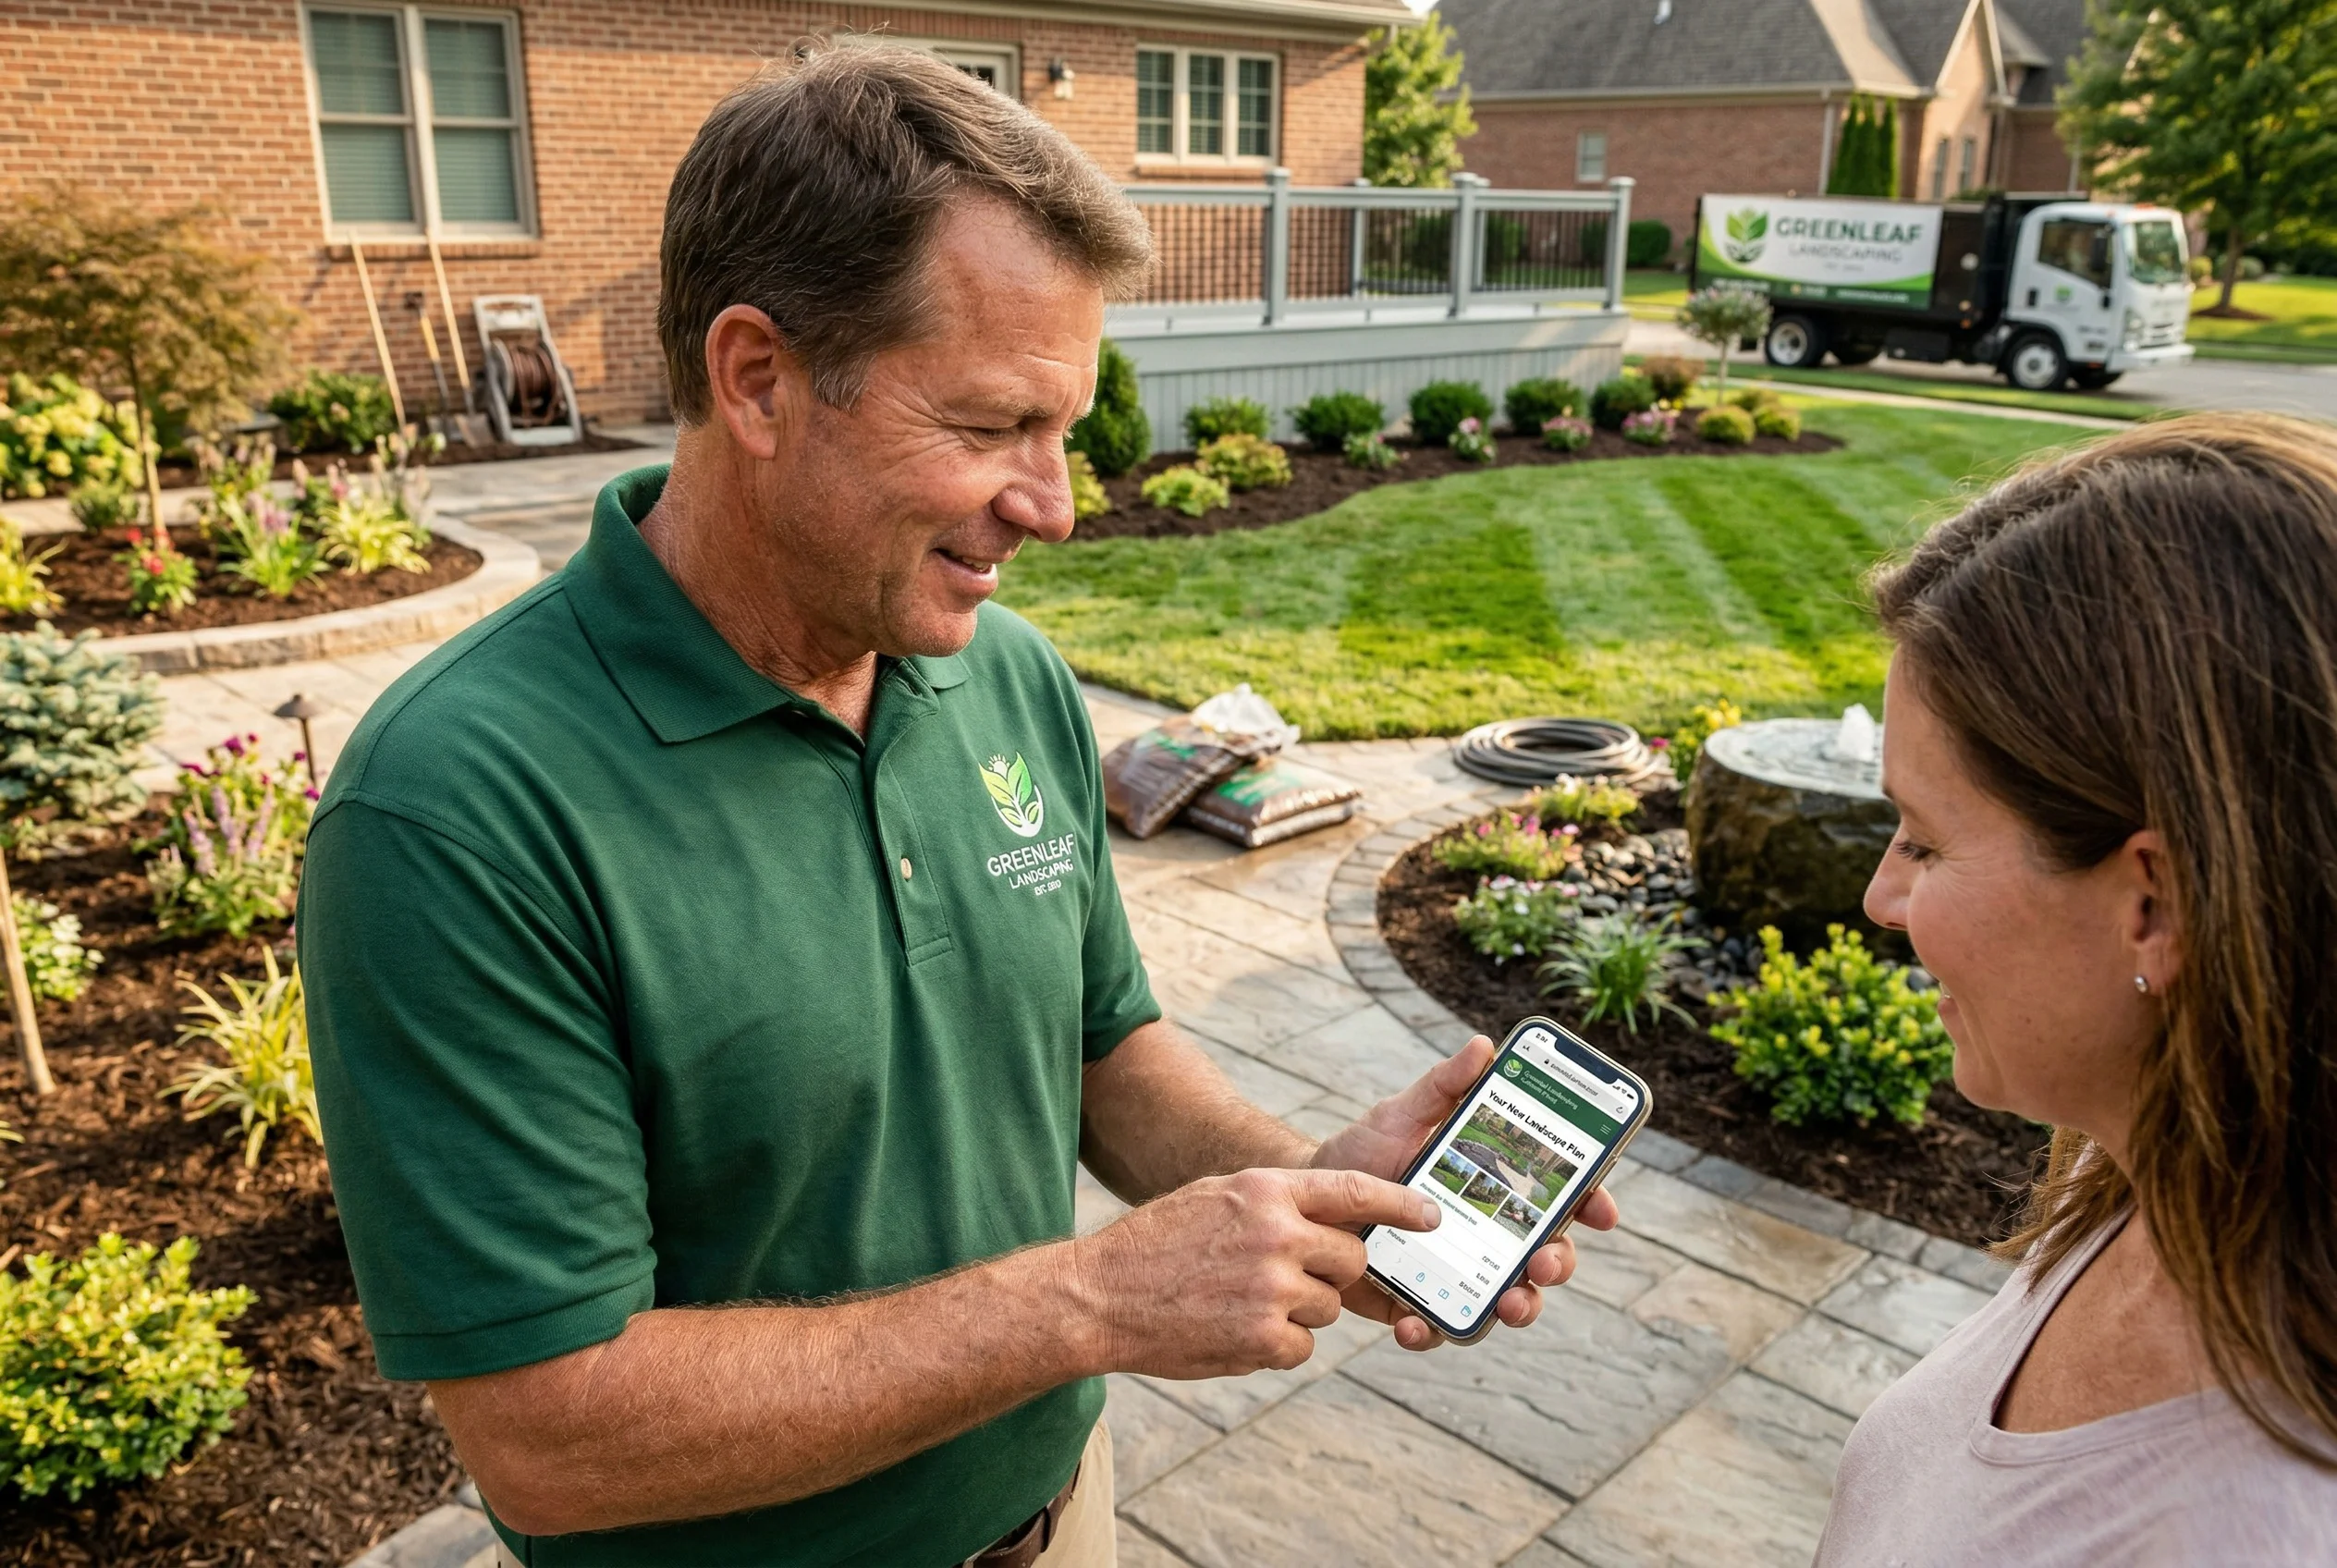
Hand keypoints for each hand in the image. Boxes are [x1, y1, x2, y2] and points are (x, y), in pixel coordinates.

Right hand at [1070, 1166, 1440, 1380]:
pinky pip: (1303, 1347)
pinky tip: (1232, 1329)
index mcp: (1265, 1190)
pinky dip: (1277, 1345)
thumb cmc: (1157, 1243)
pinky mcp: (1262, 1339)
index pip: (1354, 1191)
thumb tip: (1331, 1218)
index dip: (1401, 1203)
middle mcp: (1277, 1235)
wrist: (1099, 1296)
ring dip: (1299, 1310)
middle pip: (1352, 1259)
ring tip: (1241, 1301)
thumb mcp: (1216, 1197)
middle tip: (1290, 1275)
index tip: (1430, 1216)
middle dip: (1334, 1272)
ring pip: (1328, 1307)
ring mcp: (1271, 1289)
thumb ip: (1274, 1202)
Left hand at [1311, 1034, 1621, 1351]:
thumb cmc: (1365, 1153)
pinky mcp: (1419, 1304)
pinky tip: (1412, 1323)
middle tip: (1543, 1260)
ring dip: (1519, 1307)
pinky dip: (1431, 1331)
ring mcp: (1458, 1274)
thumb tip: (1482, 1047)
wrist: (1305, 1198)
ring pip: (1509, 1300)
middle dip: (1558, 1262)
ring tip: (1504, 1303)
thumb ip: (1442, 1087)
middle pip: (1546, 1255)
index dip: (1591, 1203)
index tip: (1601, 1210)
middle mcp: (1489, 1235)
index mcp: (1497, 1187)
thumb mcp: (1401, 1114)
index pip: (1560, 1196)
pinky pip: (1438, 1327)